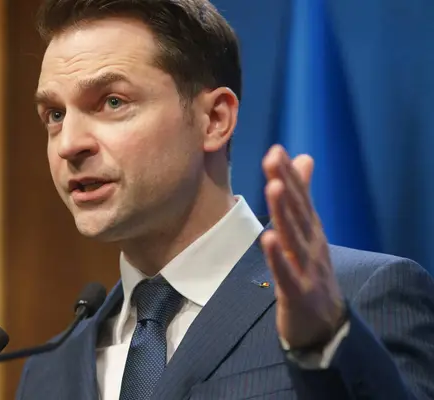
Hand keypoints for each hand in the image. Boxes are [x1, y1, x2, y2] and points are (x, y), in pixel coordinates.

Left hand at [260, 144, 345, 349]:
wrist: (324, 325)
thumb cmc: (311, 272)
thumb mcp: (308, 232)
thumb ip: (304, 196)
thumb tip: (304, 157)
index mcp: (311, 230)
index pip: (300, 198)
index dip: (288, 174)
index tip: (276, 150)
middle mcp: (312, 245)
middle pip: (298, 211)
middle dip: (285, 183)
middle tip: (274, 157)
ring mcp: (307, 268)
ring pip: (294, 237)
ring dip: (284, 212)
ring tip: (273, 187)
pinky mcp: (297, 293)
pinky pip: (286, 273)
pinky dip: (278, 257)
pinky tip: (268, 239)